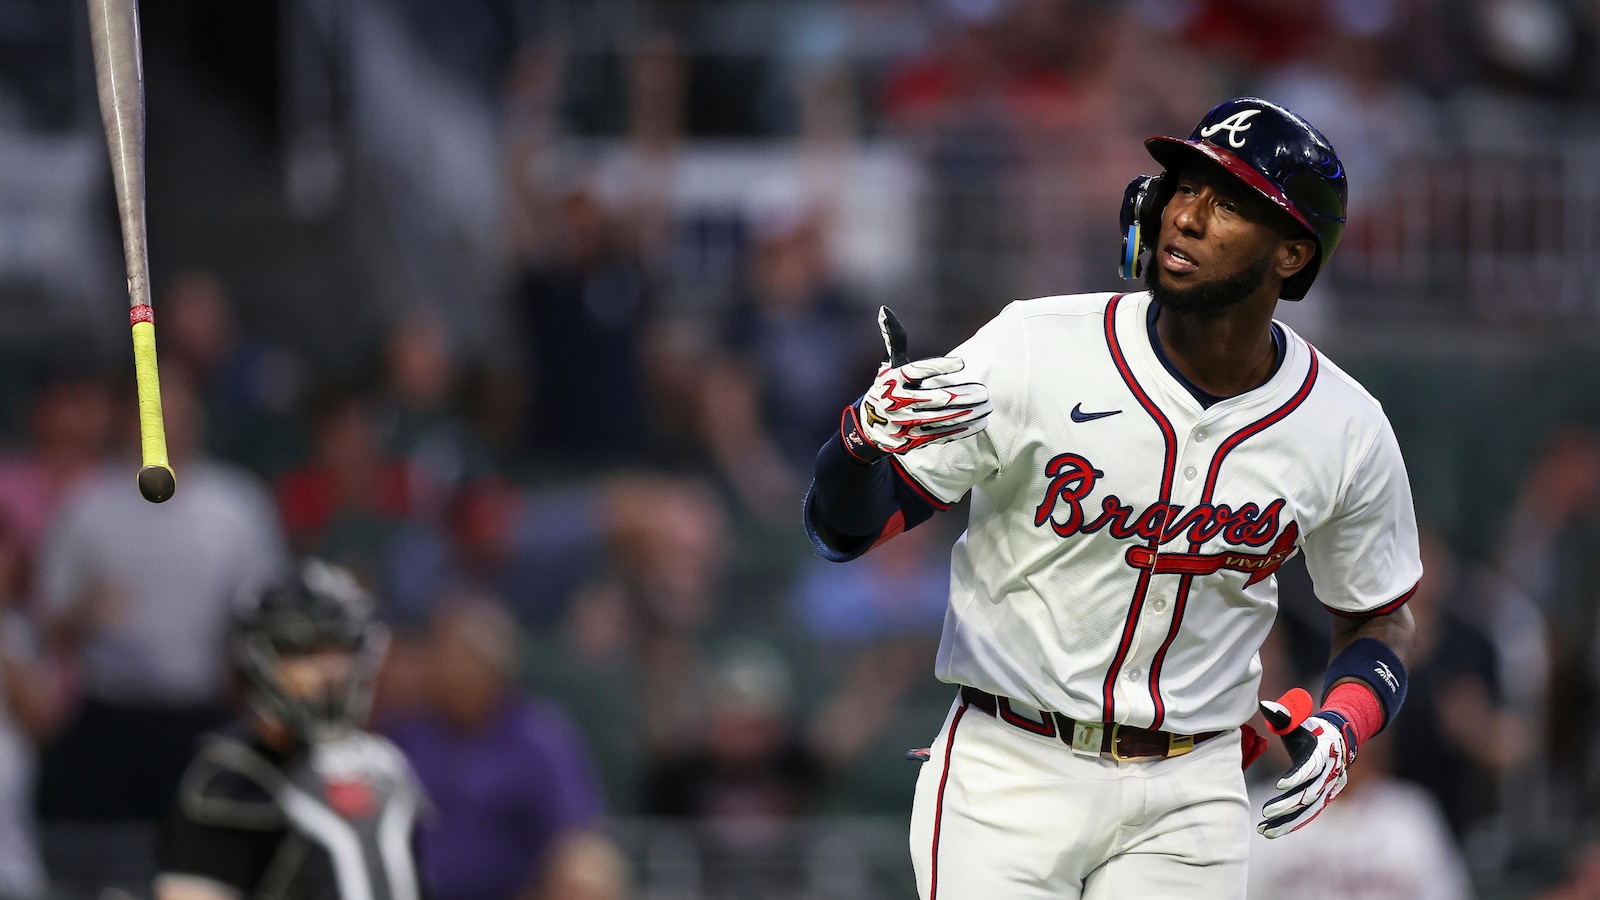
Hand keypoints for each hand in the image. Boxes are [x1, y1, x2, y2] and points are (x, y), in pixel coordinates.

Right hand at [841, 307, 991, 458]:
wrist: (870, 426)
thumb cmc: (887, 388)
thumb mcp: (888, 364)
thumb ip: (893, 339)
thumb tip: (884, 310)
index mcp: (893, 380)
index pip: (917, 371)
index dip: (939, 367)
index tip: (961, 363)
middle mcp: (898, 402)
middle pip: (935, 399)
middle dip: (962, 396)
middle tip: (983, 391)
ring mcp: (906, 423)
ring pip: (942, 419)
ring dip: (967, 413)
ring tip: (986, 406)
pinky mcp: (914, 439)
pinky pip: (941, 435)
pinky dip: (962, 429)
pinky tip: (979, 422)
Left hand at [1257, 689, 1355, 838]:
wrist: (1340, 739)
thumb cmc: (1311, 729)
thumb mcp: (1299, 720)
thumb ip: (1283, 715)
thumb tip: (1266, 706)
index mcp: (1324, 752)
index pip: (1313, 767)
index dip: (1298, 776)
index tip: (1280, 785)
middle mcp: (1331, 773)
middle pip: (1311, 792)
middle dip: (1288, 804)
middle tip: (1266, 812)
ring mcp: (1331, 788)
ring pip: (1310, 809)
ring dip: (1288, 821)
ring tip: (1264, 829)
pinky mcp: (1326, 798)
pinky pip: (1310, 814)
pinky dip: (1293, 823)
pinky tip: (1274, 831)